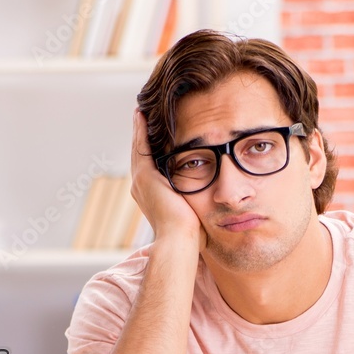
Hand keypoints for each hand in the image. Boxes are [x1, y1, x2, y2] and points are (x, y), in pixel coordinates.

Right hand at [129, 109, 204, 250]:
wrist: (180, 240)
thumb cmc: (191, 234)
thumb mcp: (194, 212)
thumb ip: (198, 202)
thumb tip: (214, 199)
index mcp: (152, 196)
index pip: (150, 167)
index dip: (151, 151)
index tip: (153, 137)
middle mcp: (141, 188)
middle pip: (140, 155)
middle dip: (141, 136)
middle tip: (141, 117)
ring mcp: (140, 182)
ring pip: (138, 149)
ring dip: (139, 130)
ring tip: (140, 113)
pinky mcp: (145, 177)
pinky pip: (141, 149)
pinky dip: (140, 132)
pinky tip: (141, 117)